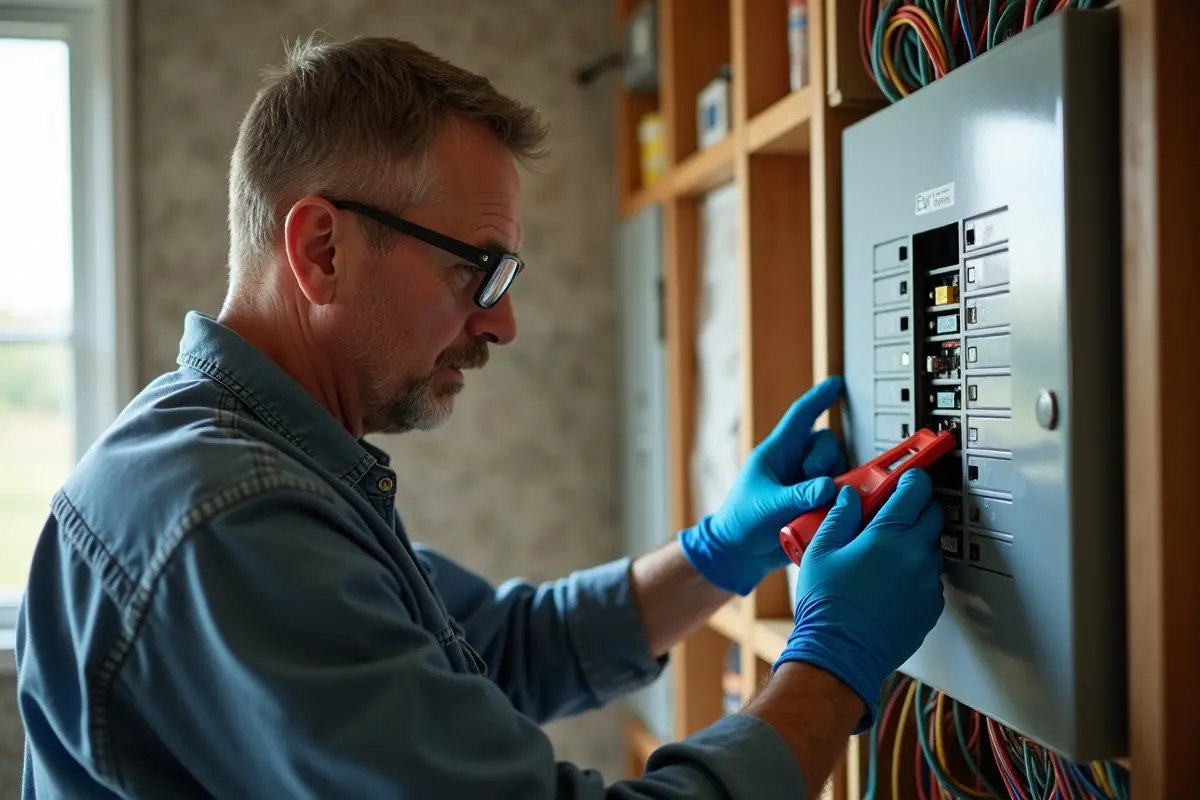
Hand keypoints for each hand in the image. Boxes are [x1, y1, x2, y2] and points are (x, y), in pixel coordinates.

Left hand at [678, 376, 846, 595]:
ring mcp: (807, 484)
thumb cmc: (742, 522)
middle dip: (825, 459)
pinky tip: (830, 512)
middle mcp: (795, 464)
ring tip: (815, 504)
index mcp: (777, 453)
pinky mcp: (818, 503)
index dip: (819, 398)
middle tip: (814, 480)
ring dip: (835, 483)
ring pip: (838, 469)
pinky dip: (840, 500)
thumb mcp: (768, 505)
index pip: (801, 417)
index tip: (836, 383)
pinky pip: (840, 493)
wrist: (741, 555)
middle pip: (827, 444)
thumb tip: (829, 486)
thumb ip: (798, 496)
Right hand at [773, 468, 944, 732]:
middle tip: (897, 509)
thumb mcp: (820, 550)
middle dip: (918, 507)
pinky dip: (918, 571)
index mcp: (888, 535)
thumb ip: (839, 516)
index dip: (913, 478)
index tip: (909, 475)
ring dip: (917, 540)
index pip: (914, 491)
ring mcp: (927, 583)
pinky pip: (931, 578)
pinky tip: (893, 578)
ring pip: (933, 547)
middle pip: (932, 515)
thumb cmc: (827, 605)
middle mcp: (915, 556)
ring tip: (888, 549)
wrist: (840, 652)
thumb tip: (850, 497)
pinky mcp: (930, 607)